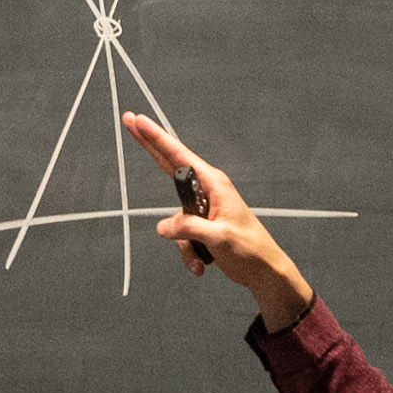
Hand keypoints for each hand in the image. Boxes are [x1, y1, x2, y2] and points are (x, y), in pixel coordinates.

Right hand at [120, 113, 313, 329]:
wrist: (263, 271)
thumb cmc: (250, 249)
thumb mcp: (219, 237)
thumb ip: (188, 228)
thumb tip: (163, 226)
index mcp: (214, 184)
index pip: (179, 155)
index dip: (156, 137)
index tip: (139, 120)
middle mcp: (207, 191)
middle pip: (169, 165)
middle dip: (150, 147)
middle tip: (130, 121)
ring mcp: (202, 209)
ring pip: (175, 221)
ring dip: (183, 244)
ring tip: (201, 258)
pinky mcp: (201, 226)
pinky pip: (181, 236)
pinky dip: (188, 253)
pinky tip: (201, 264)